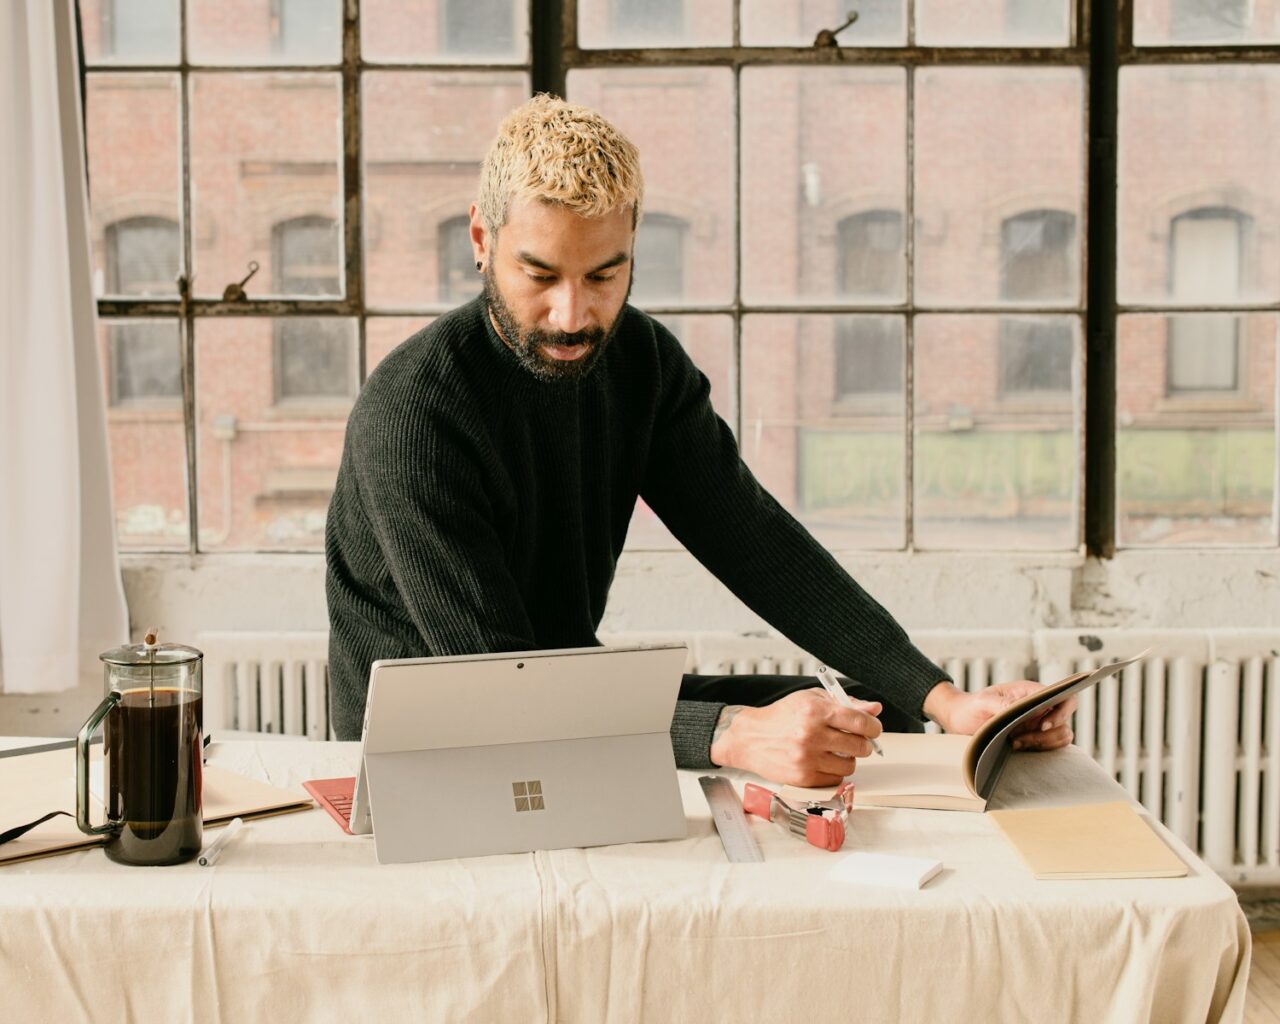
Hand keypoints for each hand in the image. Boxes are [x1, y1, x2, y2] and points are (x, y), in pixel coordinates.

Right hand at [709, 689, 882, 786]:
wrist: (750, 737)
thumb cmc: (782, 716)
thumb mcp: (812, 699)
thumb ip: (845, 703)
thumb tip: (874, 709)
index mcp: (816, 711)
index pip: (861, 722)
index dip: (874, 727)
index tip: (873, 729)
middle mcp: (812, 735)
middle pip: (860, 746)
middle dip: (863, 744)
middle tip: (855, 740)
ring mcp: (807, 758)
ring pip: (850, 766)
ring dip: (847, 759)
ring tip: (835, 750)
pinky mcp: (803, 778)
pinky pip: (835, 779)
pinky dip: (833, 771)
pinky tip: (823, 761)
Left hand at [924, 681, 1076, 751]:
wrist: (961, 721)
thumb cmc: (972, 706)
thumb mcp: (982, 701)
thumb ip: (1000, 702)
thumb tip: (1018, 707)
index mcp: (1031, 692)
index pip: (1063, 697)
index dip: (1061, 712)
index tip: (1043, 725)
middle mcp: (1040, 708)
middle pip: (1064, 722)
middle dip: (1046, 735)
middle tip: (1018, 738)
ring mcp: (1040, 724)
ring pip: (1061, 737)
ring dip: (1042, 744)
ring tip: (1015, 744)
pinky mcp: (1035, 739)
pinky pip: (1051, 747)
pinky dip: (1040, 751)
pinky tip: (1017, 749)